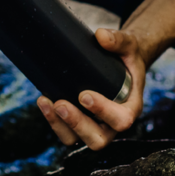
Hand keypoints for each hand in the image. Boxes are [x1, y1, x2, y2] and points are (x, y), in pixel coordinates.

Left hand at [37, 27, 145, 149]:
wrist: (122, 63)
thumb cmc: (127, 57)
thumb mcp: (129, 45)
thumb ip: (118, 40)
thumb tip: (100, 36)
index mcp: (131, 107)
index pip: (122, 119)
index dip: (103, 112)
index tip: (84, 95)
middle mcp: (113, 123)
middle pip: (98, 139)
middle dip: (77, 123)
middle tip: (60, 104)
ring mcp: (96, 126)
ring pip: (77, 140)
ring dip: (60, 125)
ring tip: (46, 102)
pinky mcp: (80, 122)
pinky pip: (66, 132)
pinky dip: (53, 120)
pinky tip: (43, 100)